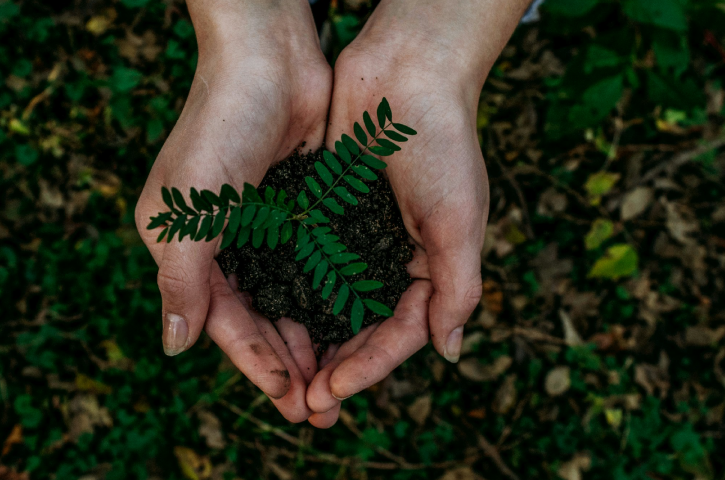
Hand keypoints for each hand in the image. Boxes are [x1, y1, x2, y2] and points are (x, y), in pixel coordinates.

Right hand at [135, 0, 329, 421]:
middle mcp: (220, 241)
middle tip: (320, 408)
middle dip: (287, 364)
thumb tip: (173, 347)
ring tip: (338, 381)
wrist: (269, 57)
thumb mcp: (188, 211)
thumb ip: (181, 280)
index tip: (289, 398)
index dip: (254, 362)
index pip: (221, 320)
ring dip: (311, 339)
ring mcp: (261, 226)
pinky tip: (352, 326)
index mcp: (183, 246)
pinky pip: (313, 266)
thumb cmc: (219, 128)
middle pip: (257, 318)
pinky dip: (328, 298)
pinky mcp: (298, 208)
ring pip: (288, 298)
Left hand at [304, 0, 530, 427]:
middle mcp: (392, 259)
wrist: (406, 72)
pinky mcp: (325, 213)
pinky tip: (265, 316)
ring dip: (309, 340)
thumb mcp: (459, 220)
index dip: (368, 367)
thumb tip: (448, 353)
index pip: (399, 334)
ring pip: (329, 304)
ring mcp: (357, 238)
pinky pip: (306, 263)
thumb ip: (457, 288)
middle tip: (303, 403)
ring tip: (282, 375)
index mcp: (431, 267)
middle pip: (361, 329)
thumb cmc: (442, 143)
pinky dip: (290, 292)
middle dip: (335, 367)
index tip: (333, 390)